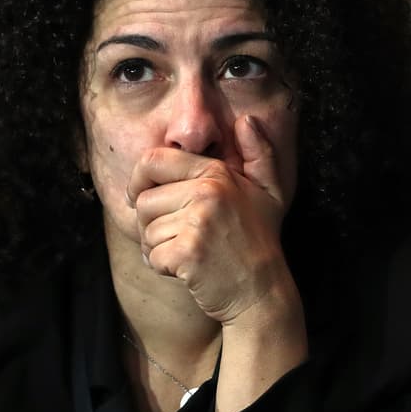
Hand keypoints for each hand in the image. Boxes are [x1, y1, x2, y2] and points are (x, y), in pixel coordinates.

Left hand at [127, 115, 298, 325]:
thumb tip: (247, 121)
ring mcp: (198, 222)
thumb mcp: (270, 191)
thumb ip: (260, 153)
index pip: (153, 160)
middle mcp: (208, 191)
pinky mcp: (188, 252)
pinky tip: (186, 270)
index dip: (140, 180)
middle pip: (144, 200)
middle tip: (177, 235)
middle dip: (151, 222)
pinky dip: (163, 268)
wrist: (262, 291)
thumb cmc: (260, 240)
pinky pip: (152, 256)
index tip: (145, 198)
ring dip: (157, 247)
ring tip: (187, 253)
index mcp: (217, 173)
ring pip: (146, 231)